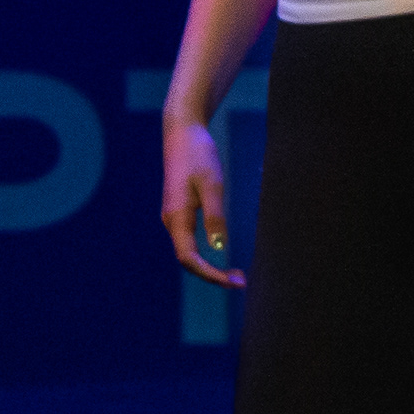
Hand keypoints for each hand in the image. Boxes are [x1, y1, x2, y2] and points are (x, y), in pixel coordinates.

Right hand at [160, 116, 243, 291]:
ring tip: (235, 272)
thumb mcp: (212, 184)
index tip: (235, 282)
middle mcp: (172, 220)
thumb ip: (215, 216)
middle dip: (212, 275)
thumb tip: (219, 248)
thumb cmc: (198, 155)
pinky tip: (221, 253)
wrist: (182, 132)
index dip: (210, 274)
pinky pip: (189, 241)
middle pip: (187, 260)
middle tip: (241, 281)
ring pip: (187, 252)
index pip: (189, 258)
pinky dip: (205, 254)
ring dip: (209, 266)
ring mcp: (174, 216)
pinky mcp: (179, 210)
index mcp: (177, 216)